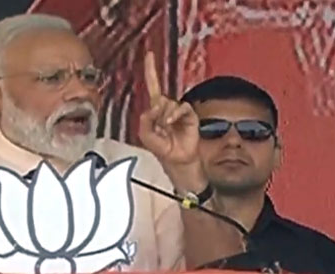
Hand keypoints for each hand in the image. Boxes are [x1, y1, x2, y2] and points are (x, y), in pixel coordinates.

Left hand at [138, 51, 199, 165]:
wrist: (178, 159)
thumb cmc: (162, 149)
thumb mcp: (145, 136)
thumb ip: (145, 121)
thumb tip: (154, 107)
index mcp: (155, 109)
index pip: (153, 85)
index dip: (151, 69)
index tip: (149, 53)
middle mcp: (167, 107)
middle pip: (159, 97)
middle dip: (157, 111)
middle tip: (160, 125)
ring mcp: (178, 110)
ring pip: (168, 104)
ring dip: (164, 117)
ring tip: (166, 130)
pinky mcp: (189, 114)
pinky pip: (180, 108)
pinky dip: (174, 115)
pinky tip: (171, 123)